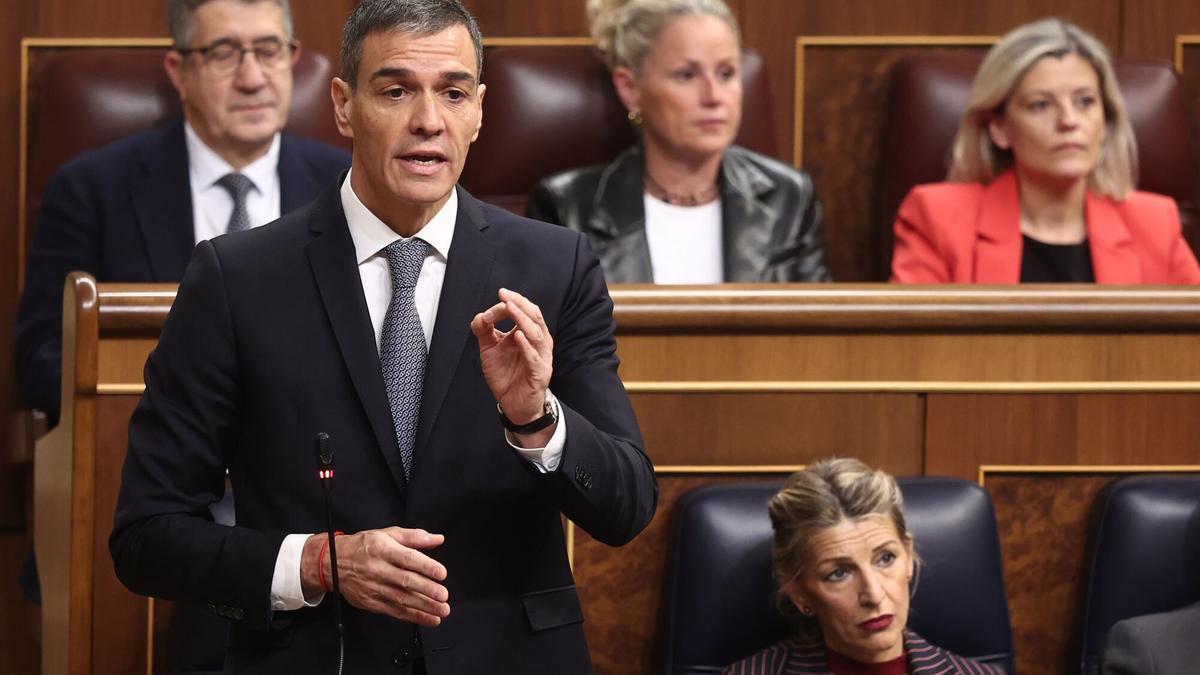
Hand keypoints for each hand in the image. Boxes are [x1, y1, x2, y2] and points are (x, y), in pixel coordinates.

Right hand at [301, 527, 449, 625]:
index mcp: (383, 549)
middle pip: (405, 581)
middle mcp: (378, 569)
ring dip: (424, 607)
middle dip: (427, 590)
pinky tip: (428, 618)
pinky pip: (394, 611)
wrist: (332, 562)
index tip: (441, 573)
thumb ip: (414, 537)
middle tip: (443, 596)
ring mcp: (373, 588)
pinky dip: (413, 616)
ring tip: (441, 610)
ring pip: (401, 599)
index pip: (407, 559)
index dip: (426, 566)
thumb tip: (436, 539)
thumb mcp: (387, 534)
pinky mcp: (371, 602)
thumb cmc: (363, 547)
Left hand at [470, 288, 553, 425]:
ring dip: (523, 320)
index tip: (498, 296)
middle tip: (505, 295)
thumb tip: (479, 316)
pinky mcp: (539, 374)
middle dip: (520, 304)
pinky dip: (527, 347)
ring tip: (510, 308)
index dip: (510, 303)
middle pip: (535, 317)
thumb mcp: (490, 350)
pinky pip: (534, 358)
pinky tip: (518, 337)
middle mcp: (539, 343)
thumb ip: (484, 332)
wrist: (514, 404)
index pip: (524, 311)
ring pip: (537, 334)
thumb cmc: (507, 376)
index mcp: (529, 334)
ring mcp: (541, 358)